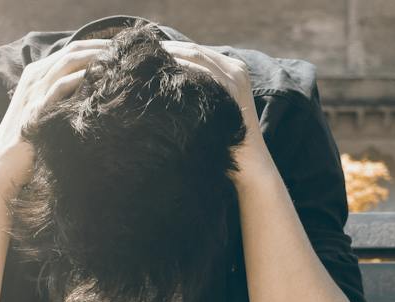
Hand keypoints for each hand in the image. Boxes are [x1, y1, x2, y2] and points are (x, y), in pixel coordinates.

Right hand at [0, 39, 111, 192]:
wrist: (4, 165)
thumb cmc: (31, 142)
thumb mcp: (49, 112)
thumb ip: (65, 98)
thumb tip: (95, 92)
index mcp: (37, 75)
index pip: (71, 50)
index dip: (98, 46)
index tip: (121, 50)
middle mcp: (34, 78)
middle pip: (72, 51)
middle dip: (101, 48)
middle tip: (125, 52)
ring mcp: (34, 92)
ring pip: (68, 63)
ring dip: (95, 59)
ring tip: (117, 61)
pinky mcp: (35, 109)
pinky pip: (60, 86)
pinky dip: (81, 79)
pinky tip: (100, 79)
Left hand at [159, 40, 263, 164]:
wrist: (250, 160)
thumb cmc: (226, 137)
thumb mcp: (215, 105)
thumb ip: (200, 88)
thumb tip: (168, 79)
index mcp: (233, 68)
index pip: (197, 51)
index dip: (173, 49)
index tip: (150, 52)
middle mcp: (236, 68)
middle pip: (195, 50)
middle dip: (169, 49)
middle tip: (144, 53)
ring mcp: (236, 77)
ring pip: (198, 55)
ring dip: (172, 55)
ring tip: (150, 59)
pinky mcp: (233, 88)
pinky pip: (203, 71)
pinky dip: (183, 67)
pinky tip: (165, 70)